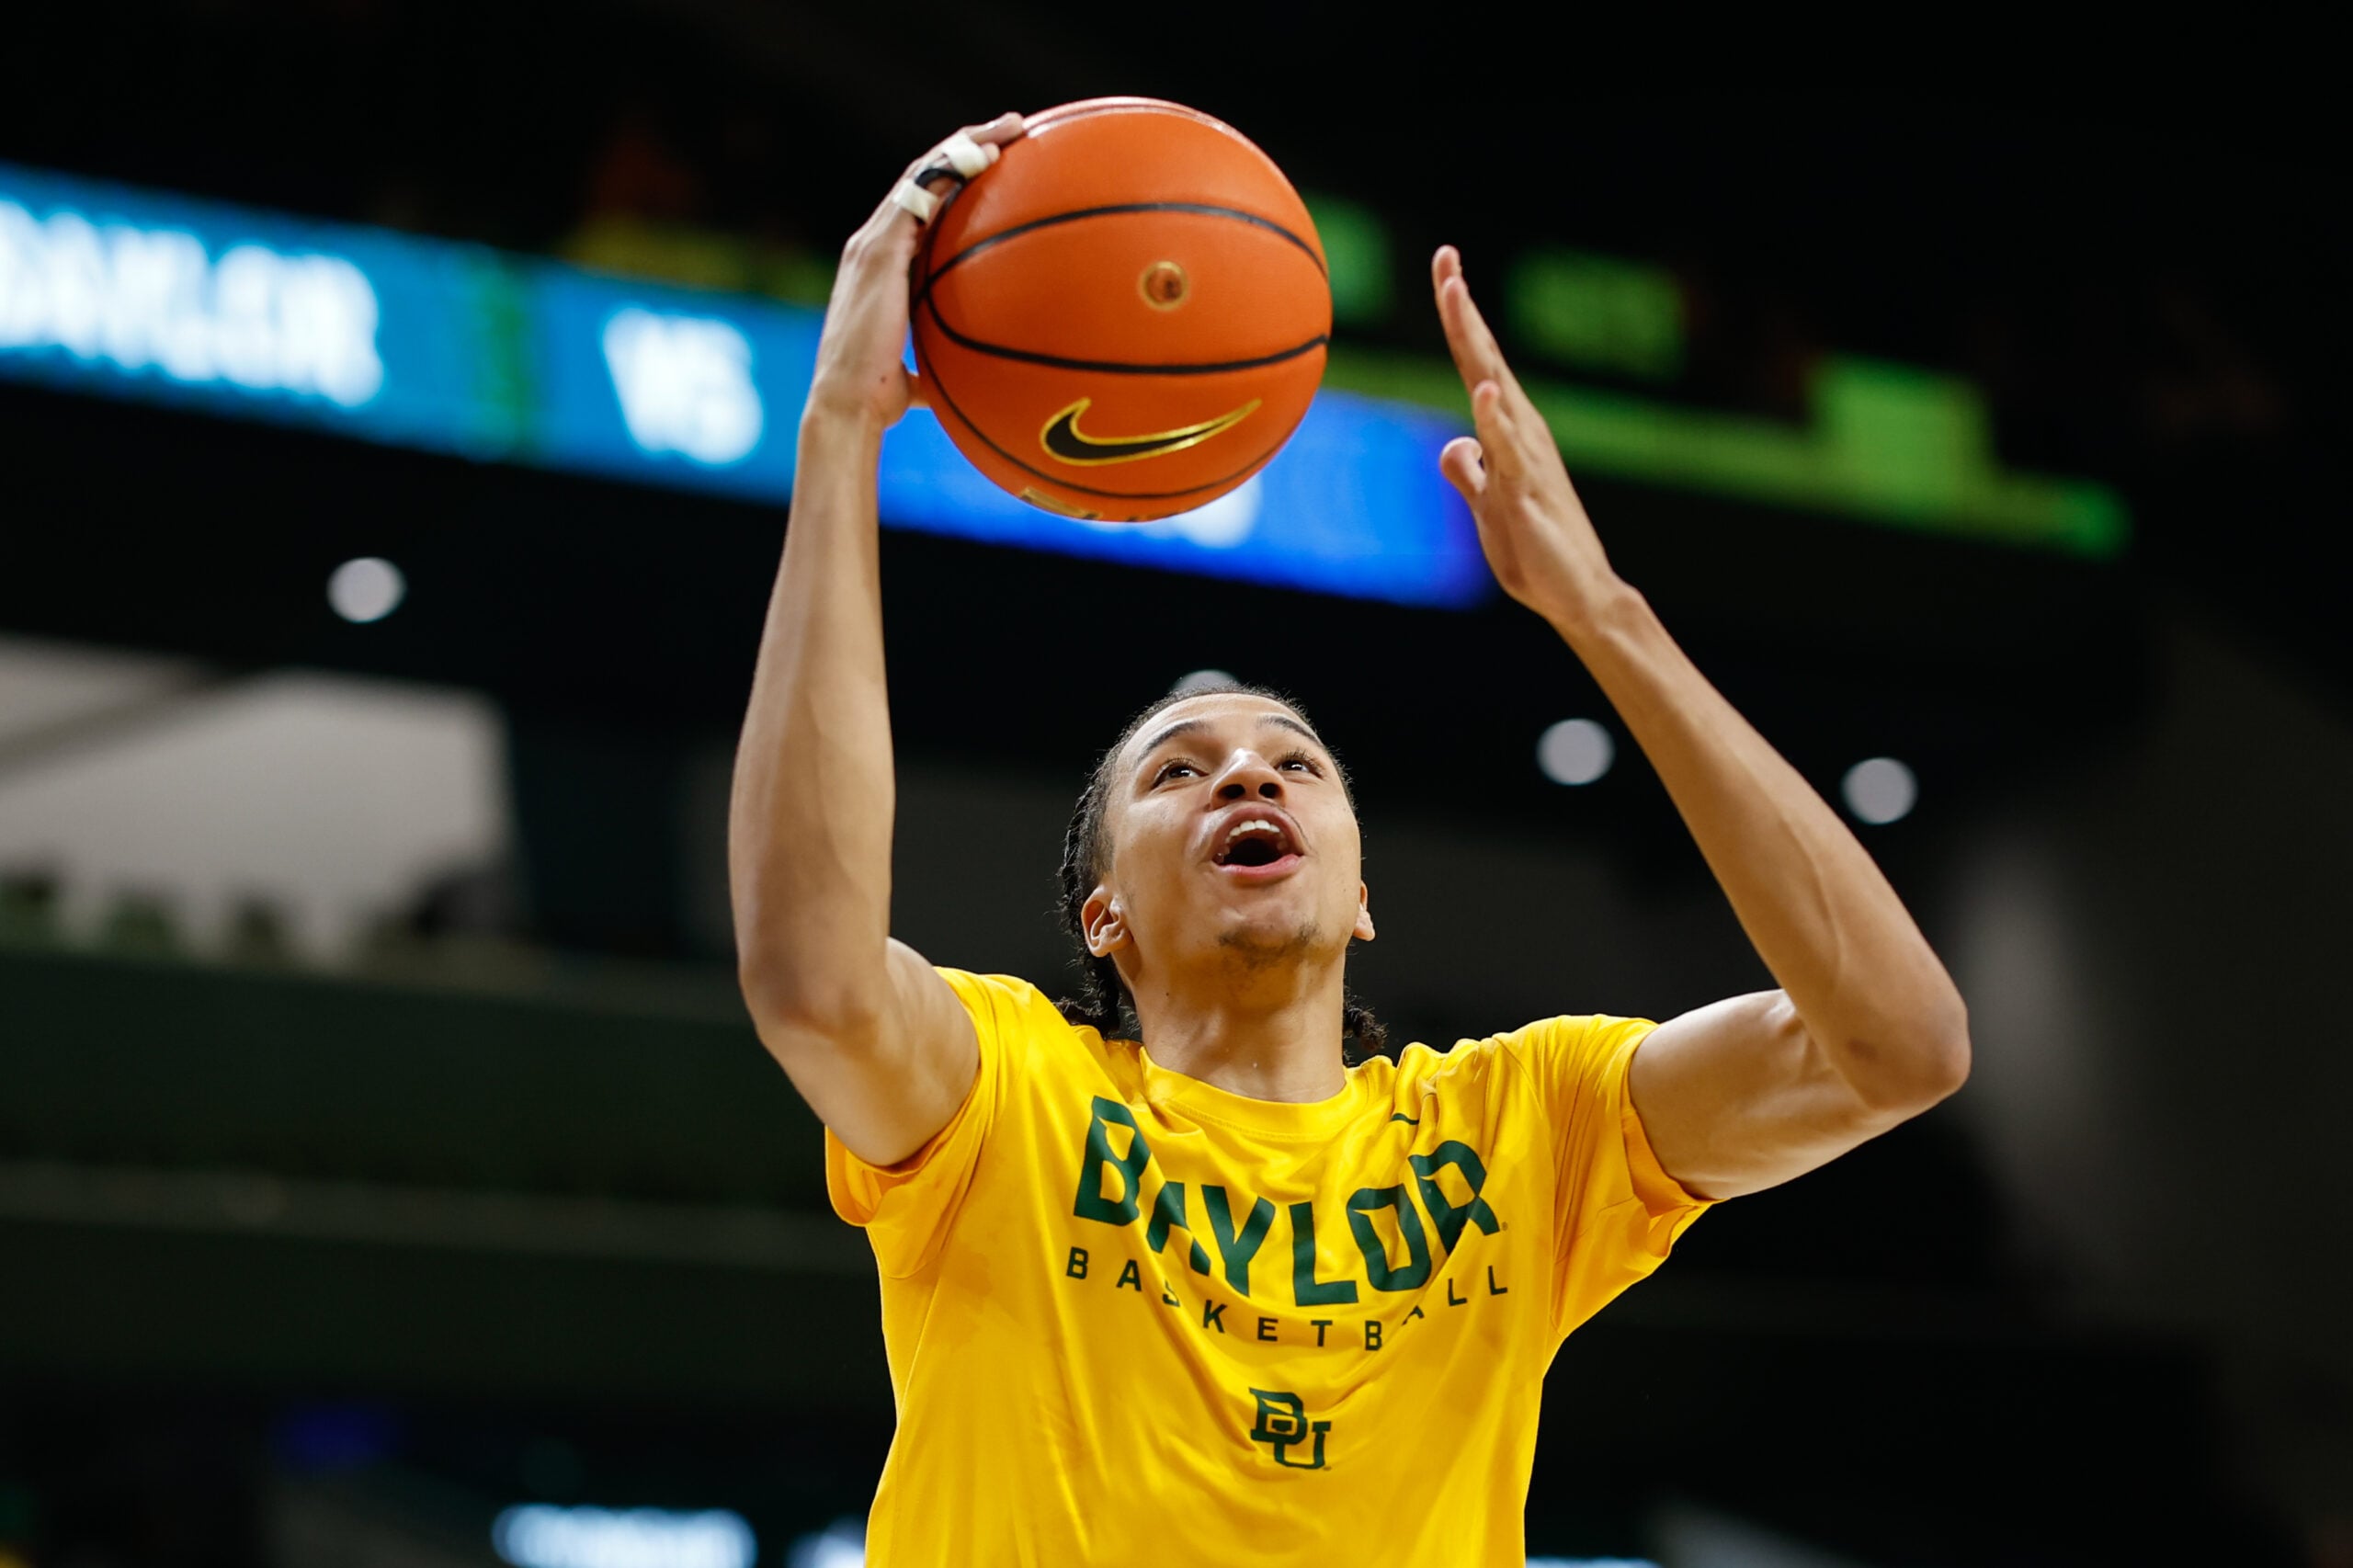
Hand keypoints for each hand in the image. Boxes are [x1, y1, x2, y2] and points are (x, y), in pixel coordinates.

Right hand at [804, 112, 1024, 435]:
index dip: (954, 177)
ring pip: (922, 173)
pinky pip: (918, 196)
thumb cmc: (878, 396)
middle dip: (967, 146)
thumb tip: (963, 384)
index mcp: (880, 262)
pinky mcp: (878, 251)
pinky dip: (950, 171)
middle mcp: (873, 242)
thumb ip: (934, 363)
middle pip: (924, 176)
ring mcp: (873, 242)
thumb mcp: (915, 370)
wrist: (846, 404)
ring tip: (1008, 130)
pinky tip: (983, 159)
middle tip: (1013, 130)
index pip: (920, 203)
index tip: (995, 164)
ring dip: (965, 145)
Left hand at [1430, 246, 1622, 629]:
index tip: (1446, 268)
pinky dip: (1496, 418)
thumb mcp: (1486, 505)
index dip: (1459, 318)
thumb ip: (1469, 472)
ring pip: (1495, 388)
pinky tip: (1485, 389)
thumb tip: (1455, 444)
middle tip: (1445, 256)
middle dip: (1462, 309)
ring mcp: (1526, 458)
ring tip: (1456, 294)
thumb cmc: (1536, 550)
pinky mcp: (1528, 491)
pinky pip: (1508, 450)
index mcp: (1507, 433)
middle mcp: (1520, 433)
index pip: (1478, 364)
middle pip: (1485, 359)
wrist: (1576, 595)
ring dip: (1475, 341)